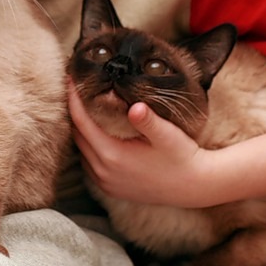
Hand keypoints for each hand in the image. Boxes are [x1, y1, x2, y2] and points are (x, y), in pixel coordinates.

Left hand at [67, 82, 222, 208]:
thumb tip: (135, 107)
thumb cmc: (182, 157)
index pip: (81, 122)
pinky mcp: (110, 187)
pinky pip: (89, 162)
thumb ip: (149, 121)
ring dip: (81, 128)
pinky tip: (95, 130)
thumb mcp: (168, 135)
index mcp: (112, 156)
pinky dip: (88, 144)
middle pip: (77, 135)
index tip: (70, 78)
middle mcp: (103, 171)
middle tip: (76, 86)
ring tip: (83, 105)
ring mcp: (105, 182)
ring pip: (81, 149)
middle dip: (74, 110)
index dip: (74, 99)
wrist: (195, 186)